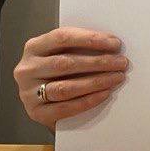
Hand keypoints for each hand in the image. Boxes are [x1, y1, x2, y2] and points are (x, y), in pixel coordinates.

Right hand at [13, 28, 127, 129]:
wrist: (45, 103)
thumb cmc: (59, 73)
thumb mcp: (63, 54)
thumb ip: (80, 48)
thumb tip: (113, 46)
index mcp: (34, 47)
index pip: (62, 37)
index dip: (91, 39)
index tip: (114, 43)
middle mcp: (27, 69)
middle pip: (65, 63)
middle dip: (98, 62)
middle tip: (121, 63)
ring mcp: (28, 92)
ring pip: (65, 87)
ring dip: (96, 82)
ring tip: (117, 78)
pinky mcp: (36, 112)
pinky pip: (65, 107)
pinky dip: (88, 100)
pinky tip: (105, 94)